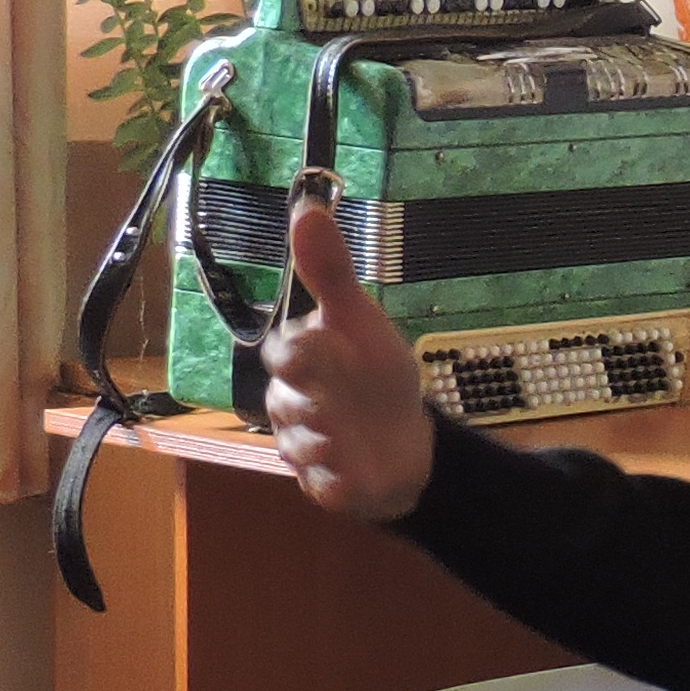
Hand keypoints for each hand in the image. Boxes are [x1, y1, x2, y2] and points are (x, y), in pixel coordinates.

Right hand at [259, 195, 437, 524]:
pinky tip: (360, 467)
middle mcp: (286, 400)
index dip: (308, 354)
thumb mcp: (362, 320)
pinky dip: (346, 477)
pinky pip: (323, 482)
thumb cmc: (378, 374)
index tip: (335, 348)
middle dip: (322, 401)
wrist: (404, 441)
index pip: (285, 351)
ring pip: (303, 443)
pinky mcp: (315, 482)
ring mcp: (297, 442)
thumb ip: (332, 271)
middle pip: (286, 401)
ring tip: (360, 431)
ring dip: (338, 438)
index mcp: (296, 358)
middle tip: (347, 399)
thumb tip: (307, 208)